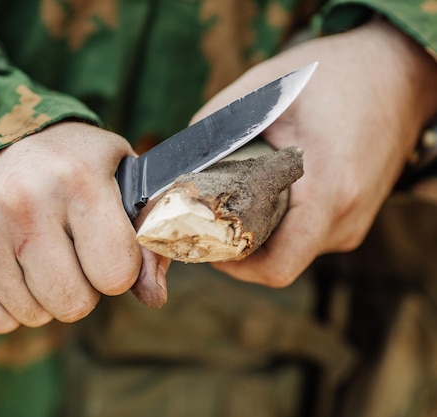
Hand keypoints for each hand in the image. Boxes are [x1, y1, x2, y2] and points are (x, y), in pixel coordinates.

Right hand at [0, 122, 166, 332]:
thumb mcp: (112, 171)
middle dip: (79, 286)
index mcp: (76, 179)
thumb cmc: (56, 160)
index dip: (117, 267)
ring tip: (30, 249)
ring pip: (35, 316)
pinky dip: (7, 303)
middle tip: (65, 250)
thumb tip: (154, 297)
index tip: (102, 246)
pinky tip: (4, 262)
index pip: (117, 274)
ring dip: (41, 293)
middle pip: (74, 305)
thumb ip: (144, 231)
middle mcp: (23, 205)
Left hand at [192, 19, 436, 286]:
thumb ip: (216, 122)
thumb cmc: (339, 74)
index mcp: (329, 191)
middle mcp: (346, 218)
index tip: (202, 241)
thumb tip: (175, 158)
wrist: (400, 72)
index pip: (276, 267)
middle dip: (237, 248)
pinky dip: (279, 225)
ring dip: (258, 235)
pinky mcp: (355, 216)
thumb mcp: (269, 87)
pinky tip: (265, 194)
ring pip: (292, 250)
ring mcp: (355, 222)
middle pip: (278, 261)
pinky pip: (307, 236)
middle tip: (205, 219)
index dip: (232, 266)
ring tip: (234, 201)